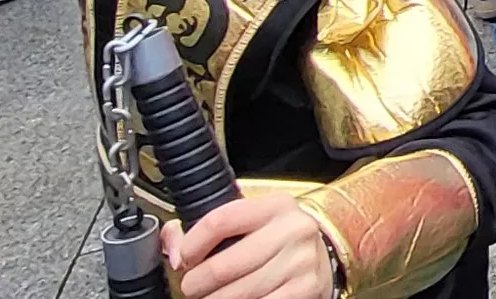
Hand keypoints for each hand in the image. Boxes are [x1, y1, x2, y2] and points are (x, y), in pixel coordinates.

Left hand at [163, 192, 335, 298]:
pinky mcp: (305, 289)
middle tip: (192, 286)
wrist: (321, 255)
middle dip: (197, 282)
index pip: (220, 221)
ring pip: (238, 293)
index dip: (191, 244)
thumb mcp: (250, 221)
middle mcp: (293, 230)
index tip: (184, 258)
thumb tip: (173, 245)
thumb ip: (206, 227)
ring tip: (212, 296)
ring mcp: (301, 262)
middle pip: (224, 265)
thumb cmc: (277, 239)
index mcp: (275, 206)